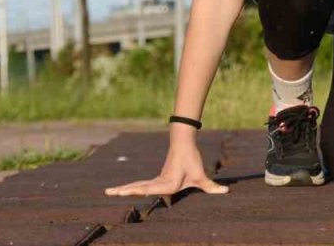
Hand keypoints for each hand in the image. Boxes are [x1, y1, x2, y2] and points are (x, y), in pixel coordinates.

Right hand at [104, 138, 228, 196]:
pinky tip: (127, 191)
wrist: (183, 141)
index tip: (120, 192)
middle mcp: (158, 181)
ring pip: (138, 185)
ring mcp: (157, 179)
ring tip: (110, 191)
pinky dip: (133, 188)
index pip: (146, 189)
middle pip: (137, 187)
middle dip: (123, 191)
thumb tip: (226, 192)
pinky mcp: (159, 178)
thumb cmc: (191, 159)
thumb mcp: (201, 175)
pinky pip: (143, 185)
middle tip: (107, 192)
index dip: (134, 191)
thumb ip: (211, 186)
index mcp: (165, 183)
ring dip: (125, 189)